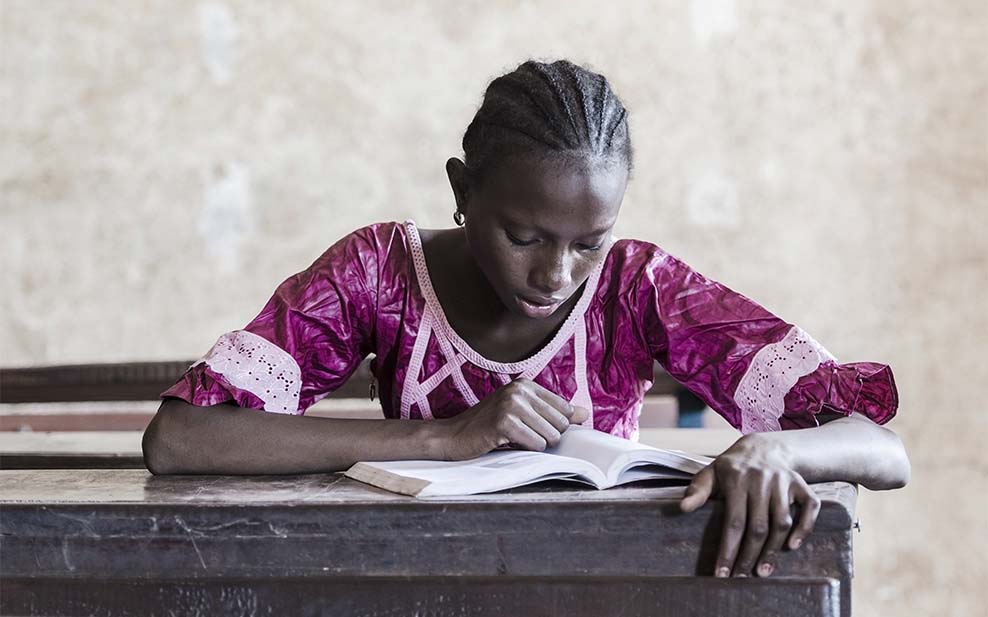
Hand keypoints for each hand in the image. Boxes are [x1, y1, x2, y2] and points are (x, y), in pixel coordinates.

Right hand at [436, 378, 589, 460]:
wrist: (453, 436)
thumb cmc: (488, 426)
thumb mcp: (522, 413)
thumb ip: (553, 412)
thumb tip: (585, 414)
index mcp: (526, 384)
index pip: (565, 409)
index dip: (555, 426)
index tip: (534, 428)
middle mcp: (520, 390)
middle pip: (561, 424)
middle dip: (546, 437)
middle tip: (521, 436)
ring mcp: (511, 405)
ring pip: (551, 437)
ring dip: (535, 445)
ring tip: (514, 439)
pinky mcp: (504, 422)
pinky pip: (536, 444)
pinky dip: (526, 450)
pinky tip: (507, 443)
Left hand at [679, 433, 820, 577]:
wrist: (763, 447)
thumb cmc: (732, 468)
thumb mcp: (710, 473)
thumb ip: (697, 490)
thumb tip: (682, 508)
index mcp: (737, 479)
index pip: (733, 522)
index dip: (728, 550)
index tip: (721, 573)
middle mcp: (762, 480)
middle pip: (758, 527)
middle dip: (749, 556)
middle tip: (741, 577)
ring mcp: (783, 482)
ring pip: (782, 522)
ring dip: (773, 550)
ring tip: (762, 571)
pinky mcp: (801, 484)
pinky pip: (810, 507)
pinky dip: (805, 528)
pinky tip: (792, 547)